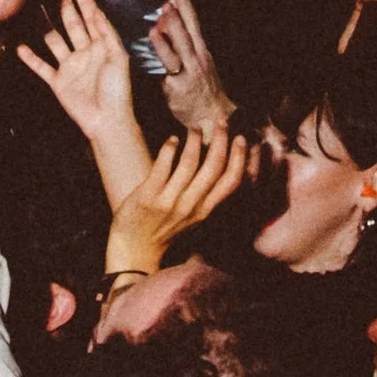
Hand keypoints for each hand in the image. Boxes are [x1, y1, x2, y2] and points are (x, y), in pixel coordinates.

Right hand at [17, 0, 133, 144]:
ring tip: (33, 9)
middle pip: (72, 25)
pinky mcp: (58, 82)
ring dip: (44, 25)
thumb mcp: (118, 58)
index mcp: (101, 47)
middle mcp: (84, 53)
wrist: (107, 120)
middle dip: (65, 6)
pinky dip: (31, 58)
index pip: (92, 19)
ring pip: (54, 41)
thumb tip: (97, 11)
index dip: (85, 2)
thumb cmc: (117, 90)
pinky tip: (20, 47)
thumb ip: (107, 34)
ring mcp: (70, 67)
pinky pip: (42, 67)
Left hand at [106, 125, 248, 276]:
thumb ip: (203, 196)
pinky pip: (162, 166)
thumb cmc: (163, 231)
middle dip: (220, 141)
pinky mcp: (148, 197)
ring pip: (189, 162)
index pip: (232, 182)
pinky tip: (172, 139)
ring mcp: (170, 201)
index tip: (241, 139)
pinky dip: (170, 149)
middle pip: (214, 167)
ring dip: (194, 140)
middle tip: (220, 123)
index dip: (240, 158)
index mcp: (205, 211)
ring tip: (194, 128)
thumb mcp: (191, 218)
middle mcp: (191, 206)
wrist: (134, 253)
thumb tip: (212, 164)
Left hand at [150, 0, 235, 133]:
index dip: (186, 4)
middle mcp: (196, 60)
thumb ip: (183, 41)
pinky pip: (168, 76)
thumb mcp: (198, 60)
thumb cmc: (201, 86)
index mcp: (201, 50)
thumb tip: (165, 19)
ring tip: (156, 27)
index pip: (193, 22)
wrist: (213, 117)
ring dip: (167, 42)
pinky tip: (154, 59)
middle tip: (168, 2)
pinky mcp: (177, 90)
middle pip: (186, 36)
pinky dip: (162, 67)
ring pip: (177, 55)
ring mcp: (187, 75)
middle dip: (178, 19)